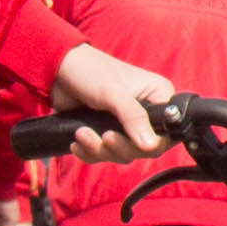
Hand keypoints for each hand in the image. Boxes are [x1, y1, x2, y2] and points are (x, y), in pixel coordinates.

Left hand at [54, 44, 179, 152]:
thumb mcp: (112, 92)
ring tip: (81, 133)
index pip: (168, 132)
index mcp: (158, 97)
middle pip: (144, 149)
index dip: (152, 144)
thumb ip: (133, 118)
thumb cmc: (89, 71)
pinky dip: (90, 153)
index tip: (130, 142)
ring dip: (100, 150)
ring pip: (123, 154)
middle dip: (119, 147)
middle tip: (104, 137)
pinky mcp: (108, 132)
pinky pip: (105, 155)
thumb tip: (151, 146)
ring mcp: (127, 125)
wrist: (58, 71)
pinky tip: (77, 142)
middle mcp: (147, 113)